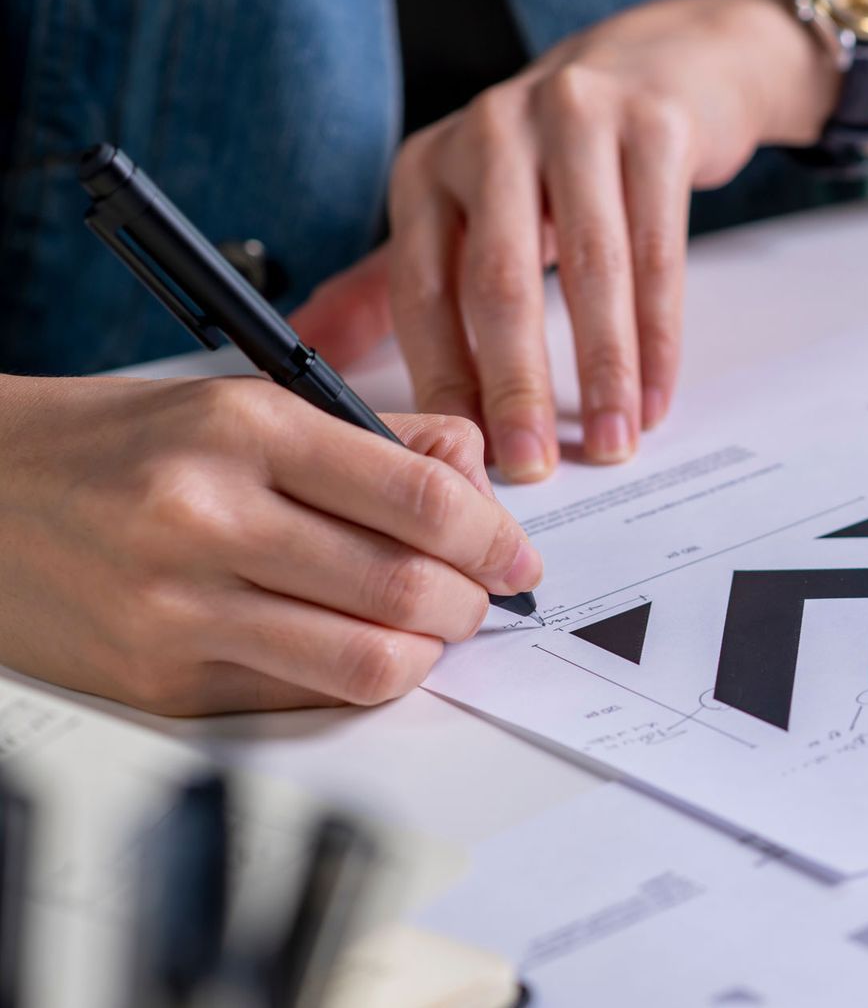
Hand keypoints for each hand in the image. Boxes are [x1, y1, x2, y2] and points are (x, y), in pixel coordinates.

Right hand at [0, 376, 542, 714]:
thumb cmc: (120, 444)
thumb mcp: (244, 401)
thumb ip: (373, 437)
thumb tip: (475, 476)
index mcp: (244, 429)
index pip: (417, 495)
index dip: (492, 536)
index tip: (517, 556)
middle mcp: (209, 516)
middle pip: (403, 585)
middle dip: (471, 602)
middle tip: (481, 598)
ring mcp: (179, 607)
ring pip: (366, 660)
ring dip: (426, 653)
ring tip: (428, 630)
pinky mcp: (161, 680)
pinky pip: (301, 696)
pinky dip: (354, 680)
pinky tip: (358, 650)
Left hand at [292, 0, 834, 480]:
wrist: (661, 64)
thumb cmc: (556, 158)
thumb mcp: (466, 207)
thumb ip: (389, 280)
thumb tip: (306, 348)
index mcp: (430, 166)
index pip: (422, 287)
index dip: (442, 380)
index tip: (461, 462)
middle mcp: (490, 132)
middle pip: (498, 279)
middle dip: (514, 386)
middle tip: (531, 467)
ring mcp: (575, 120)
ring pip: (591, 268)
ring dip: (602, 370)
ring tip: (613, 441)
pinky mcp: (652, 125)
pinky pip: (659, 249)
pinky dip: (659, 334)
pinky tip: (656, 391)